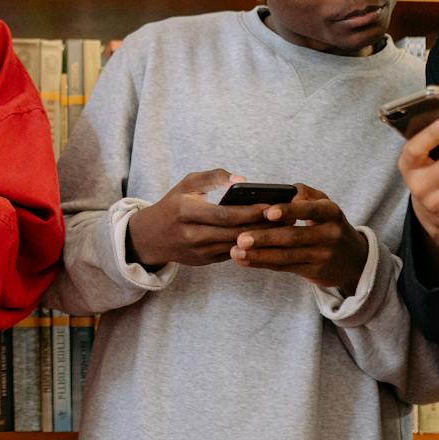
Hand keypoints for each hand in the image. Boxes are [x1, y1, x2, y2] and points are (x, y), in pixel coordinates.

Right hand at [125, 170, 288, 268]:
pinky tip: (269, 238)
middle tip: (288, 217)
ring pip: (237, 245)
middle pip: (235, 232)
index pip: (224, 214)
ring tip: (284, 228)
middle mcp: (191, 235)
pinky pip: (233, 253)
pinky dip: (252, 246)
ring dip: (261, 238)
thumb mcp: (187, 184)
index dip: (250, 212)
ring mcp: (199, 252)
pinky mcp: (205, 261)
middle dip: (262, 226)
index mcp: (185, 212)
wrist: (150, 238)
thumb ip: (213, 177)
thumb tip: (242, 180)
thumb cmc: (173, 204)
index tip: (273, 205)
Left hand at [229, 185, 368, 293]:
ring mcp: (323, 255)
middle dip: (265, 237)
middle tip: (240, 238)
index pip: (310, 210)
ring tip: (236, 251)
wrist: (354, 259)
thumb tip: (284, 192)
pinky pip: (285, 267)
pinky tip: (245, 260)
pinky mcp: (315, 272)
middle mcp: (330, 234)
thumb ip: (304, 194)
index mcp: (331, 212)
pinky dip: (263, 263)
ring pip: (286, 256)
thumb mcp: (325, 205)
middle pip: (293, 236)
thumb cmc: (329, 224)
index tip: (268, 212)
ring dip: (259, 254)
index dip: (289, 211)